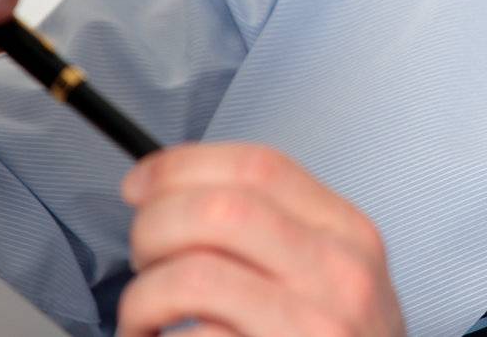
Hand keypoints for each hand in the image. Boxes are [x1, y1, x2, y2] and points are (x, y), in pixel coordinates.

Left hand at [117, 142, 404, 336]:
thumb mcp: (333, 274)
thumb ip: (279, 231)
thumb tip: (177, 193)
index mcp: (346, 232)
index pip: (258, 167)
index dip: (181, 167)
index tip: (140, 185)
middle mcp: (338, 272)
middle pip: (219, 210)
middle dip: (153, 228)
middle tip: (143, 261)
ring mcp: (312, 326)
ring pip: (192, 277)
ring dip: (142, 298)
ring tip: (142, 319)